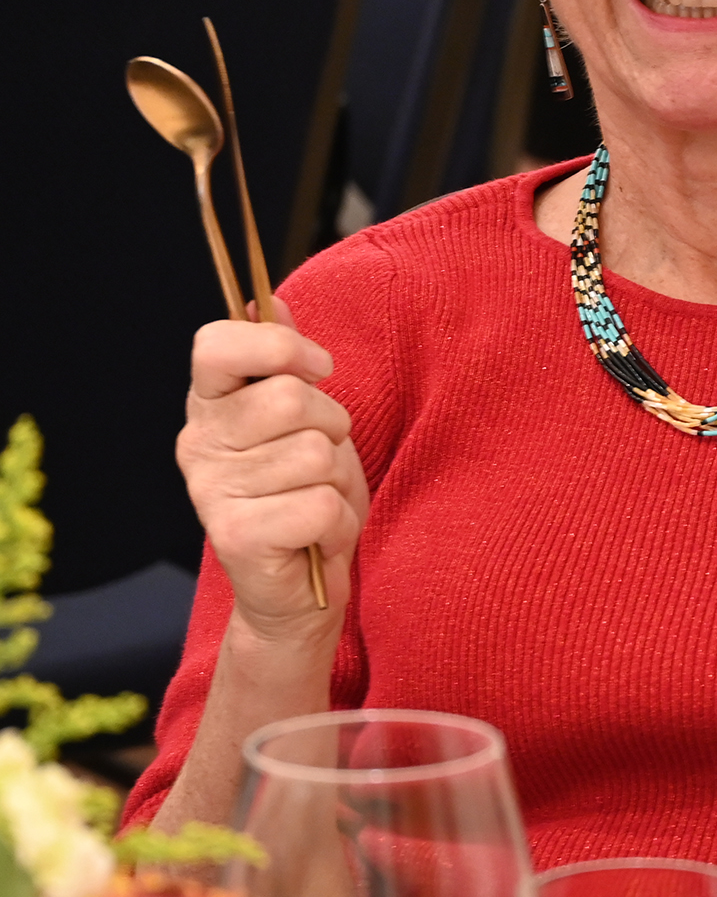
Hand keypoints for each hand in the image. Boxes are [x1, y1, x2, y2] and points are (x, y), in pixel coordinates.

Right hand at [178, 304, 369, 643]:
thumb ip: (283, 363)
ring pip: (315, 454)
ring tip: (316, 502)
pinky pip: (321, 504)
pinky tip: (315, 537)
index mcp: (208, 405)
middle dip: (331, 426)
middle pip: (289, 398)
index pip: (217, 344)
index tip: (318, 368)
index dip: (279, 348)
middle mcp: (197, 444)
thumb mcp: (302, 420)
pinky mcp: (237, 537)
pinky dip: (339, 524)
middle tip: (321, 461)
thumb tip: (269, 301)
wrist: (296, 594)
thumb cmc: (304, 496)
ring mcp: (211, 492)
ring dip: (338, 482)